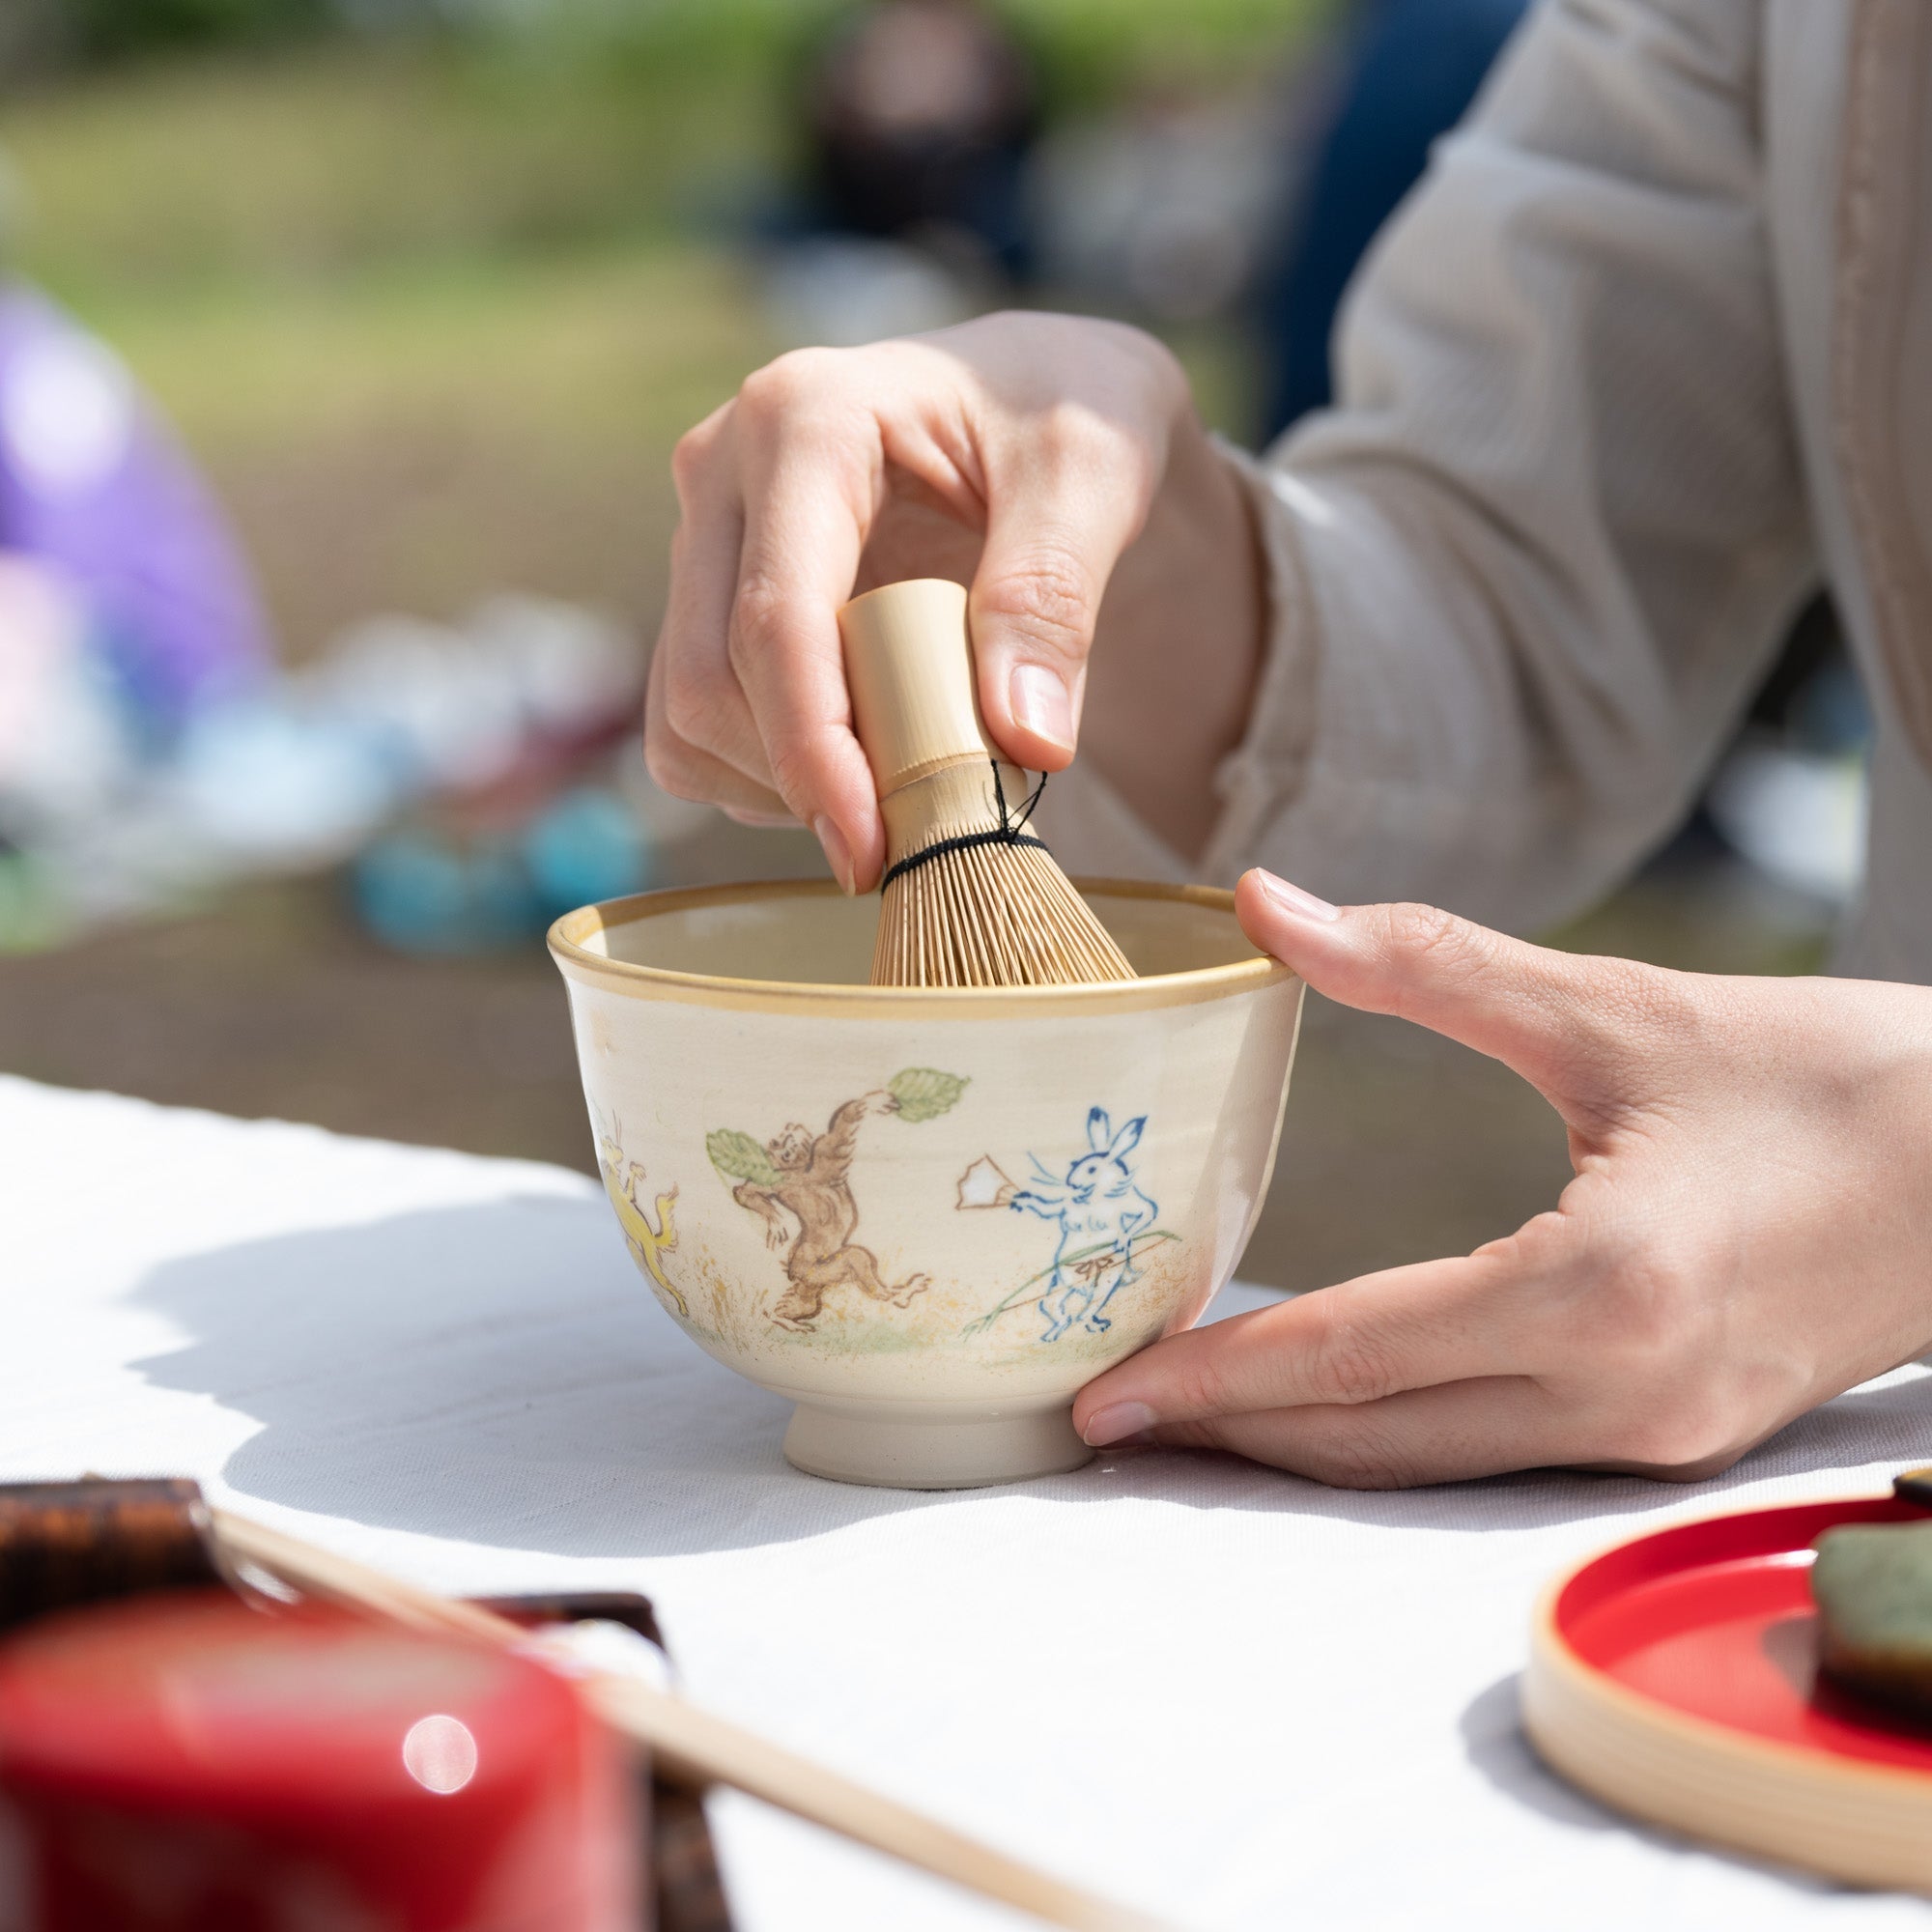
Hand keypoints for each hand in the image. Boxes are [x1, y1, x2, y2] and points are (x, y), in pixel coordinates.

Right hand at [645, 311, 1261, 885]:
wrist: (1032, 396)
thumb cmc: (1065, 410)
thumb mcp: (1095, 476)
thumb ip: (1055, 597)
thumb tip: (1023, 743)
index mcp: (805, 420)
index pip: (776, 621)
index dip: (814, 753)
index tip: (871, 849)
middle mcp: (722, 472)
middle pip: (710, 685)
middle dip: (804, 782)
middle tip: (919, 835)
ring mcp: (703, 538)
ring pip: (687, 720)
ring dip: (782, 789)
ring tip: (904, 787)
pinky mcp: (703, 598)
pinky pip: (693, 731)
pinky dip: (765, 780)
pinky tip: (860, 761)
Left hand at [1073, 871, 1931, 1487]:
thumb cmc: (1825, 1076)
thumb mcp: (1617, 1010)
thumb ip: (1425, 963)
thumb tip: (1263, 901)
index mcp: (1598, 1289)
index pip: (1351, 1352)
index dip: (1215, 1378)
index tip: (1101, 1395)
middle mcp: (1618, 1394)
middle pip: (1369, 1437)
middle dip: (1229, 1433)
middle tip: (1099, 1418)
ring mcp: (1649, 1437)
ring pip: (1425, 1462)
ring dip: (1299, 1444)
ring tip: (1185, 1418)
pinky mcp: (1670, 1438)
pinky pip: (1490, 1451)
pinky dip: (1389, 1431)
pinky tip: (1326, 1397)